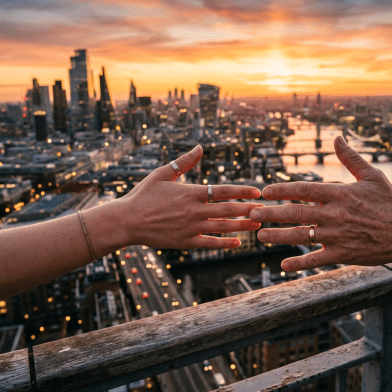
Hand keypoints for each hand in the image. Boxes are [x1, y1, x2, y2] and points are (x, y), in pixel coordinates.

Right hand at [116, 145, 262, 248]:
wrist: (126, 221)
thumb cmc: (143, 195)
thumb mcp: (162, 174)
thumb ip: (184, 162)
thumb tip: (200, 148)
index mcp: (191, 193)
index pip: (224, 190)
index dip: (243, 191)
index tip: (257, 192)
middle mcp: (194, 211)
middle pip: (228, 209)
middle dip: (248, 209)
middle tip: (265, 210)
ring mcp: (191, 228)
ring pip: (223, 227)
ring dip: (242, 226)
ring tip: (258, 225)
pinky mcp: (185, 242)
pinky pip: (209, 244)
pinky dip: (224, 243)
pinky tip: (237, 242)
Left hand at [250, 136, 391, 270]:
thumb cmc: (389, 202)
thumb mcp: (372, 176)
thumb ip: (350, 158)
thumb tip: (337, 137)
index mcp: (340, 194)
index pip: (304, 190)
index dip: (282, 190)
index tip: (265, 190)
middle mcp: (335, 215)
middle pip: (296, 213)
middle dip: (272, 213)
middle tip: (253, 213)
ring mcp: (337, 237)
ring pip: (301, 236)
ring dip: (278, 236)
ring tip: (259, 235)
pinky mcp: (342, 255)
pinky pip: (317, 260)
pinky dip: (300, 263)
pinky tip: (283, 265)